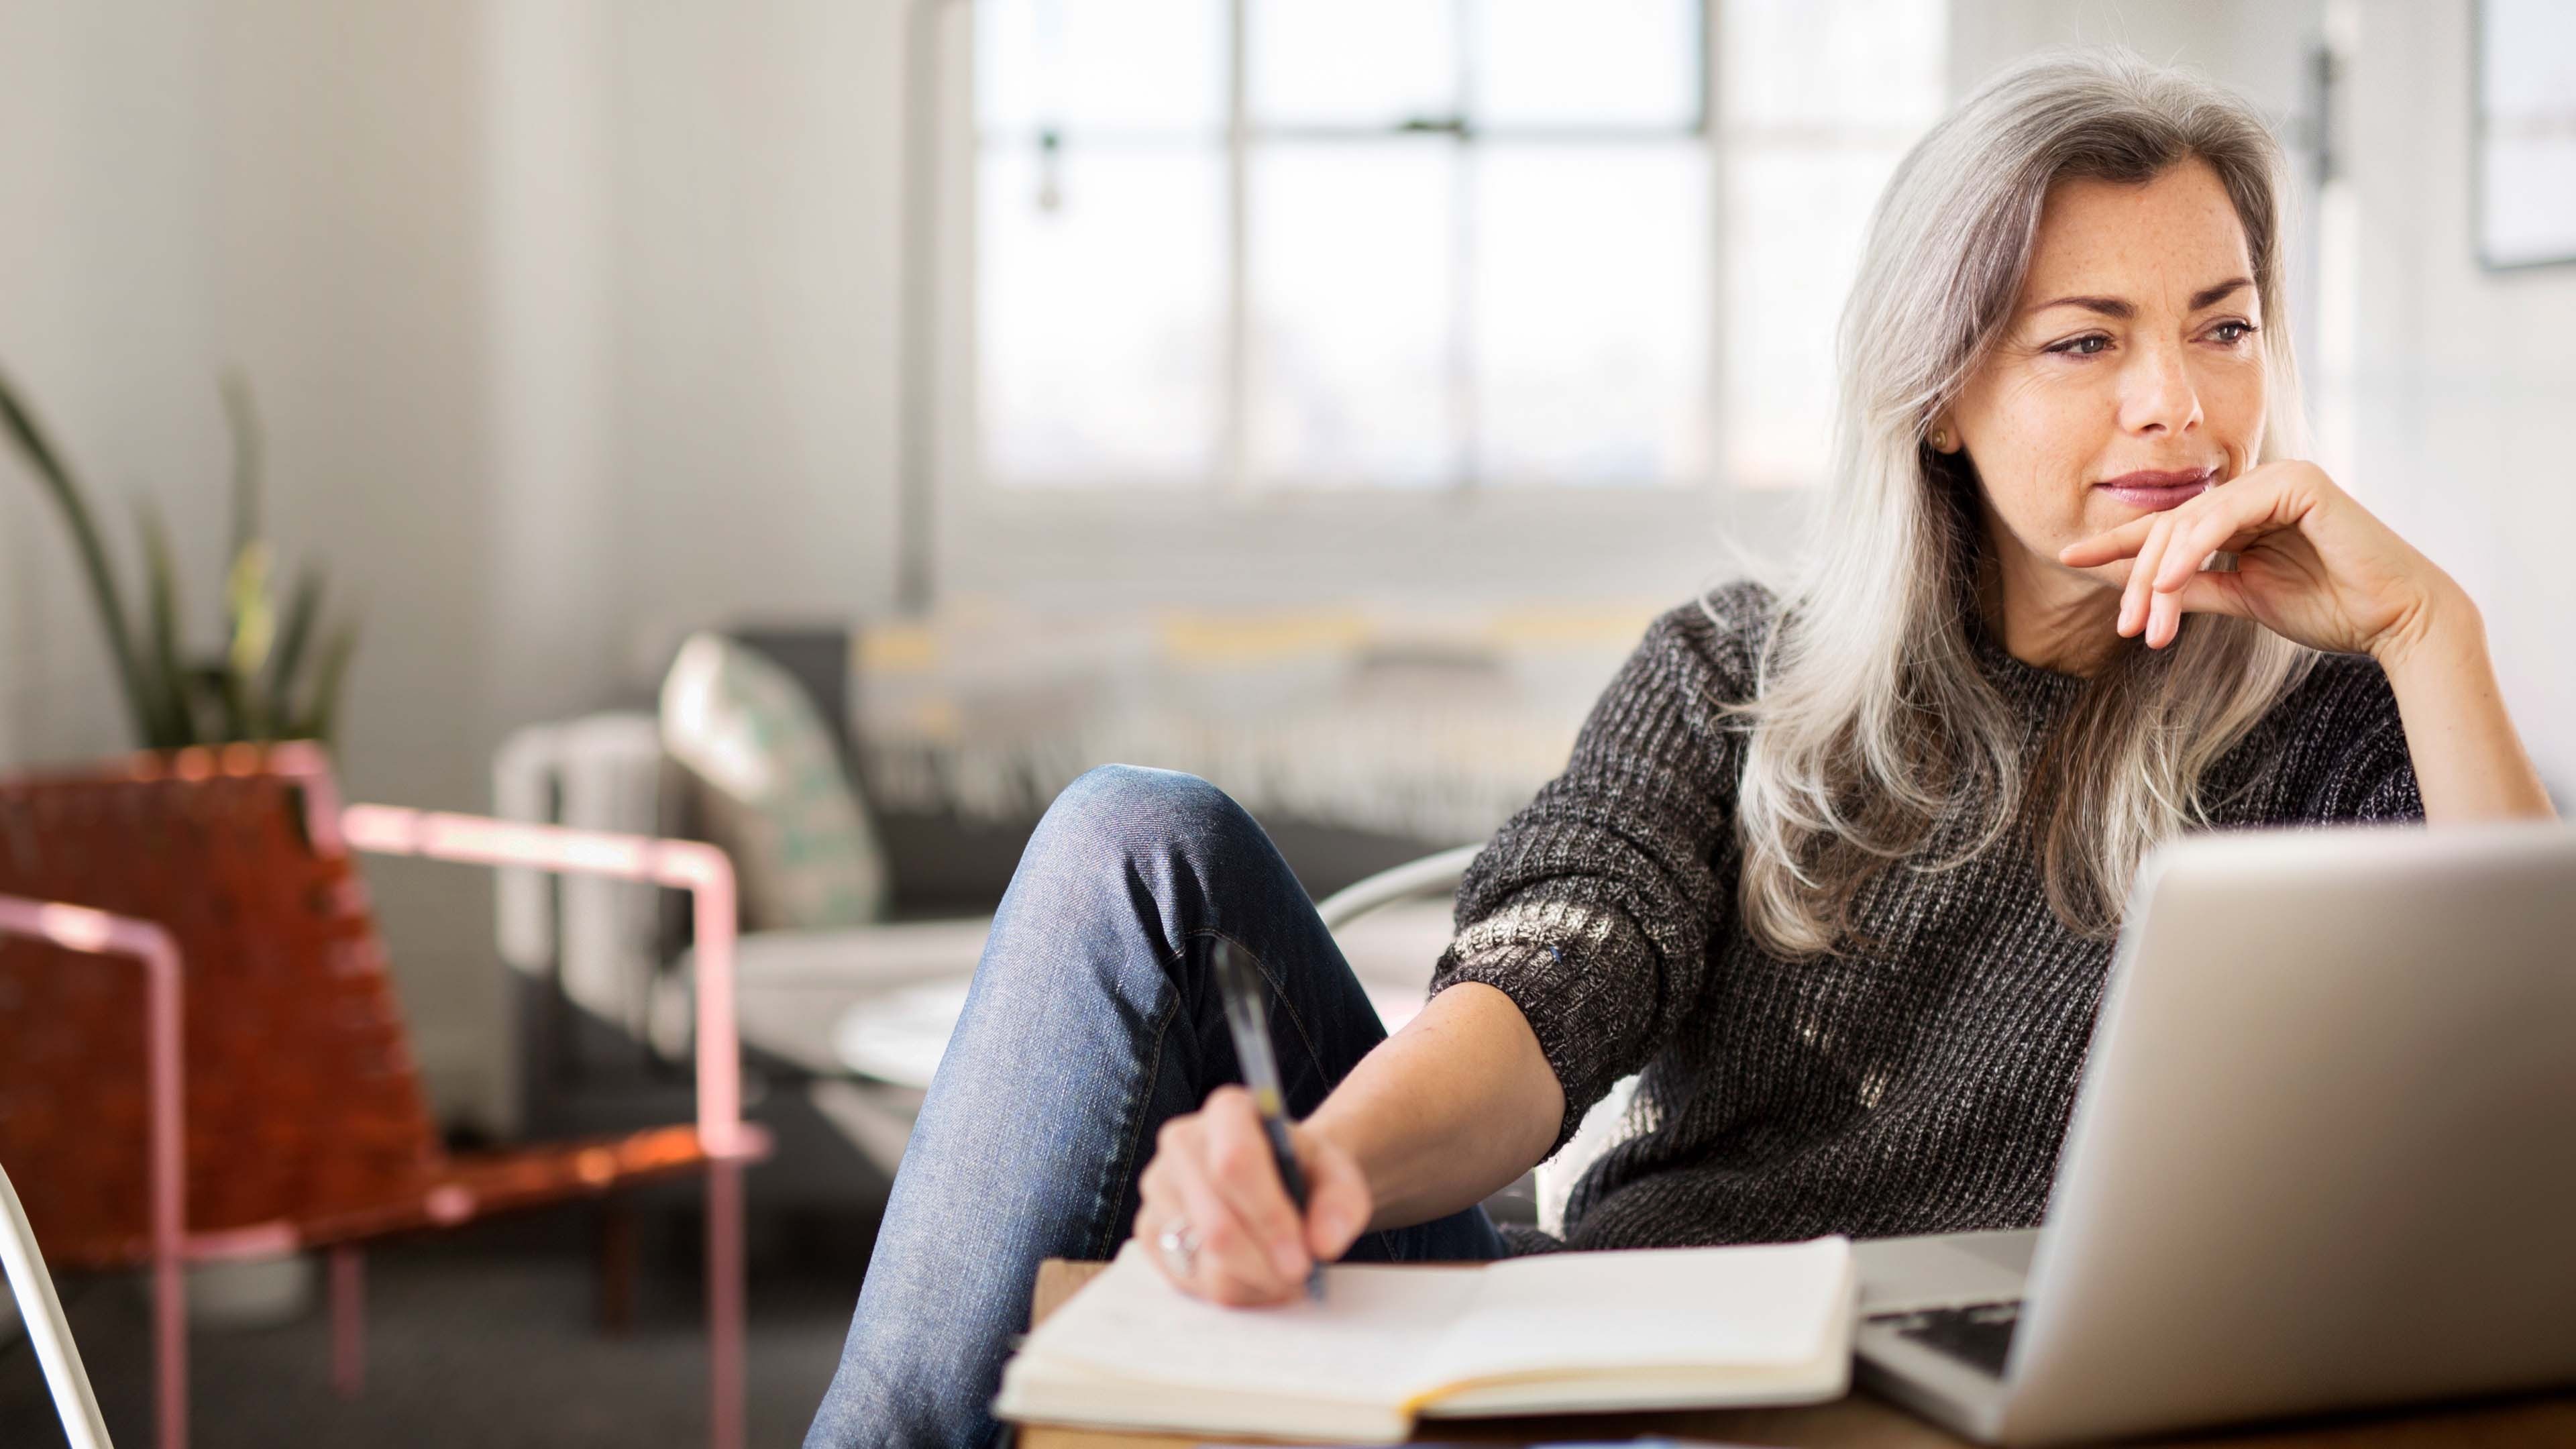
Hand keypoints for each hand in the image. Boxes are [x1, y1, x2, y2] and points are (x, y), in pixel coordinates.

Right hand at [1131, 1085, 1372, 1305]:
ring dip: (1251, 1282)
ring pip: (1201, 1259)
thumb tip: (1322, 1244)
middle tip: (1299, 1280)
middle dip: (1264, 1264)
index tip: (1303, 1257)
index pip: (1235, 1164)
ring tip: (1282, 1276)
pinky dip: (1228, 1291)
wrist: (1277, 1179)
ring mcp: (1157, 1187)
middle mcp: (1181, 1141)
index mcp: (1228, 1111)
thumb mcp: (1338, 1177)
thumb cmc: (1303, 1173)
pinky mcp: (1147, 1229)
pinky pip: (1185, 1280)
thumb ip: (1342, 1203)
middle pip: (1214, 1222)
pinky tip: (1253, 1277)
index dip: (1269, 1217)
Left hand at [2057, 460, 2464, 663]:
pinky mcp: (2298, 482)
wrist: (2393, 620)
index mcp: (2246, 509)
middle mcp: (2258, 486)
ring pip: (2190, 522)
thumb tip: (2142, 590)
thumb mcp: (2243, 597)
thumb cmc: (2330, 607)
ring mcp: (2278, 478)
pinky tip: (2165, 582)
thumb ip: (2194, 586)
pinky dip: (2190, 549)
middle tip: (2123, 626)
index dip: (2117, 543)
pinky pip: (2224, 515)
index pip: (2169, 525)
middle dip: (2136, 577)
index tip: (2069, 558)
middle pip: (2172, 526)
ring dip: (2157, 575)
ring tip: (2141, 622)